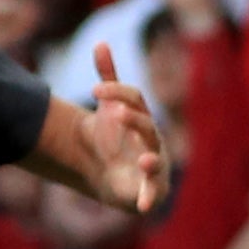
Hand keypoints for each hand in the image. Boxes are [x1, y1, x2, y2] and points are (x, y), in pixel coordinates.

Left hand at [72, 42, 169, 210]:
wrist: (108, 176)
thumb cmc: (114, 140)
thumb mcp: (108, 109)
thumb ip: (108, 80)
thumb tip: (100, 42)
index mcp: (141, 119)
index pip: (134, 100)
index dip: (116, 92)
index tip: (93, 89)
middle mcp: (151, 141)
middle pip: (146, 127)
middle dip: (133, 121)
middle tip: (115, 113)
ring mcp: (153, 165)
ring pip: (155, 160)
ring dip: (151, 161)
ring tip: (144, 160)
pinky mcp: (148, 190)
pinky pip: (152, 195)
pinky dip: (149, 199)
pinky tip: (144, 206)